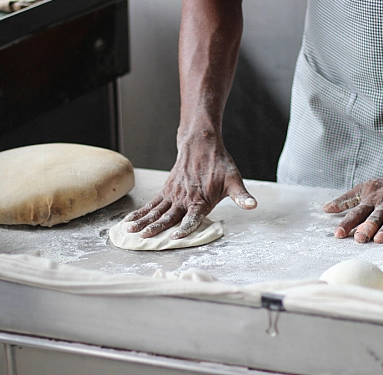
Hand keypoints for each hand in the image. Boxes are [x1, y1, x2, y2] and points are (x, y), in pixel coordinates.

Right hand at [123, 135, 256, 238]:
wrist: (201, 144)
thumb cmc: (220, 165)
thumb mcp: (234, 180)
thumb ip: (242, 196)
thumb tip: (253, 205)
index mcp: (201, 200)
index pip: (192, 217)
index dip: (185, 227)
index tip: (176, 236)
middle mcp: (185, 199)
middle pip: (169, 216)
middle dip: (156, 228)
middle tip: (144, 238)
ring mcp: (173, 195)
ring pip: (156, 211)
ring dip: (143, 221)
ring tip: (130, 231)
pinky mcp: (166, 191)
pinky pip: (151, 204)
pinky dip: (140, 212)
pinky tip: (130, 221)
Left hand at [322, 172, 382, 242]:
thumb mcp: (364, 189)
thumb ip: (346, 200)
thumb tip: (325, 209)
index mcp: (371, 200)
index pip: (357, 212)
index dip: (347, 223)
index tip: (338, 234)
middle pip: (375, 216)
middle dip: (367, 227)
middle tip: (359, 238)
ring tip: (380, 239)